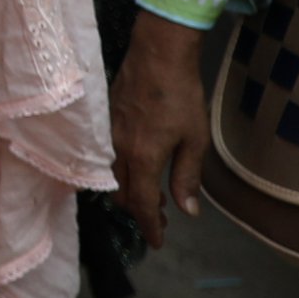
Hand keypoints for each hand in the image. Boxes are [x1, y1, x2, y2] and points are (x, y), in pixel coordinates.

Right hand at [111, 11, 212, 248]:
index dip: (149, 226)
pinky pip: (107, 157)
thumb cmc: (181, 96)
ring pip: (111, 176)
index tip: (157, 243)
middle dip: (138, 212)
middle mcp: (118, 149)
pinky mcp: (104, 120)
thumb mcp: (194, 139)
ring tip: (154, 195)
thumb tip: (188, 211)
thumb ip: (187, 177)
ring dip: (130, 192)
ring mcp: (107, 134)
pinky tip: (139, 167)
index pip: (140, 203)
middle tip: (160, 219)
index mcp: (142, 157)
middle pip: (120, 194)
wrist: (157, 54)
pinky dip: (122, 172)